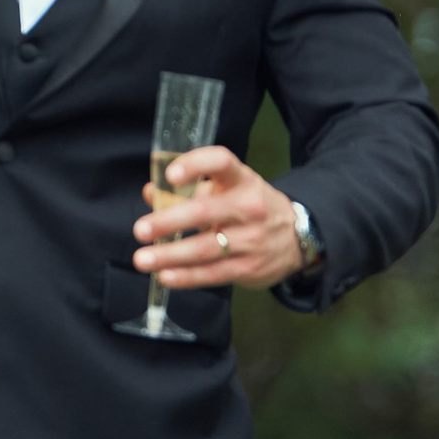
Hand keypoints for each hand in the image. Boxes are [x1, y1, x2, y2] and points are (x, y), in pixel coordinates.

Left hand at [132, 146, 306, 291]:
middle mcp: (249, 207)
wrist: (298, 237)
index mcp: (242, 180)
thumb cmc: (251, 208)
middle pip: (206, 211)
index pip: (221, 162)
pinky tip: (165, 276)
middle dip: (169, 221)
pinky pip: (212, 273)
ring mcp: (251, 239)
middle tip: (140, 229)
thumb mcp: (229, 190)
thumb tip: (150, 193)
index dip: (195, 165)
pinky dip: (186, 277)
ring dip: (170, 255)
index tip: (171, 175)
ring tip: (142, 259)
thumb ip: (189, 190)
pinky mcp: (249, 267)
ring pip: (206, 248)